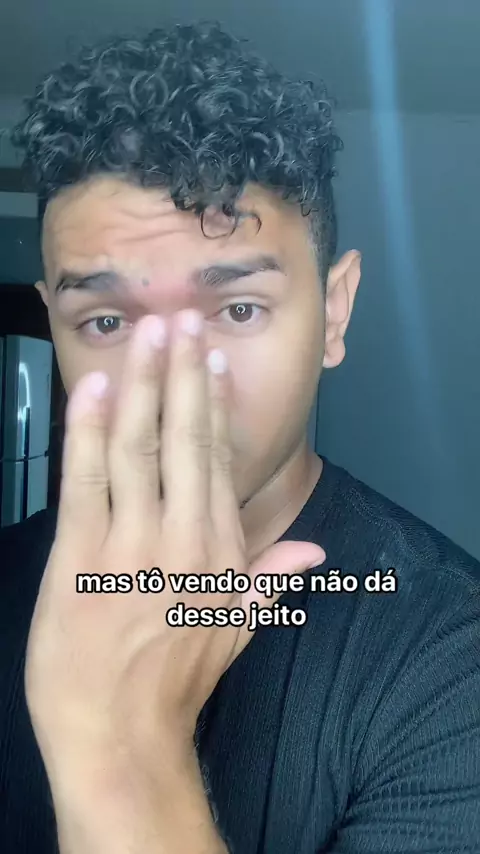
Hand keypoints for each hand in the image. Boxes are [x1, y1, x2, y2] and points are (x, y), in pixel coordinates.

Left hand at [25, 310, 324, 775]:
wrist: (121, 735)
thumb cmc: (176, 679)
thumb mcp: (235, 629)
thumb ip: (270, 577)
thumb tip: (312, 550)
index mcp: (219, 549)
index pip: (217, 460)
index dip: (213, 405)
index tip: (212, 361)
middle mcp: (182, 536)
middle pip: (183, 439)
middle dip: (182, 374)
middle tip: (183, 320)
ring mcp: (130, 544)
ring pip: (138, 447)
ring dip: (142, 385)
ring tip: (147, 334)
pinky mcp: (79, 556)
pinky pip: (86, 480)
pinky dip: (89, 431)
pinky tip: (94, 388)